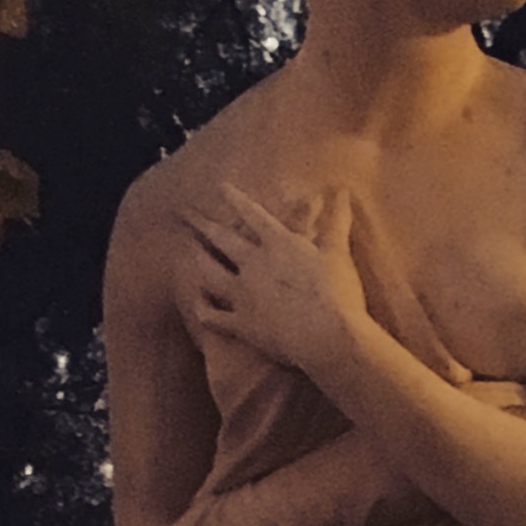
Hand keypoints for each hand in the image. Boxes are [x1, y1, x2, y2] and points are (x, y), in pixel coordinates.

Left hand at [183, 184, 370, 382]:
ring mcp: (244, 295)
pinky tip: (197, 307)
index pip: (252, 214)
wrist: (329, 337)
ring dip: (198, 262)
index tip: (220, 188)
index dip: (235, 199)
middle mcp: (254, 264)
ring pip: (210, 274)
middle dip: (201, 223)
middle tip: (183, 212)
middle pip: (222, 238)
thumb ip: (337, 221)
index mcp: (278, 243)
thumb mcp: (338, 253)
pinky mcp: (242, 325)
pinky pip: (215, 317)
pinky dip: (204, 312)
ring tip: (188, 255)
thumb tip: (343, 192)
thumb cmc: (338, 293)